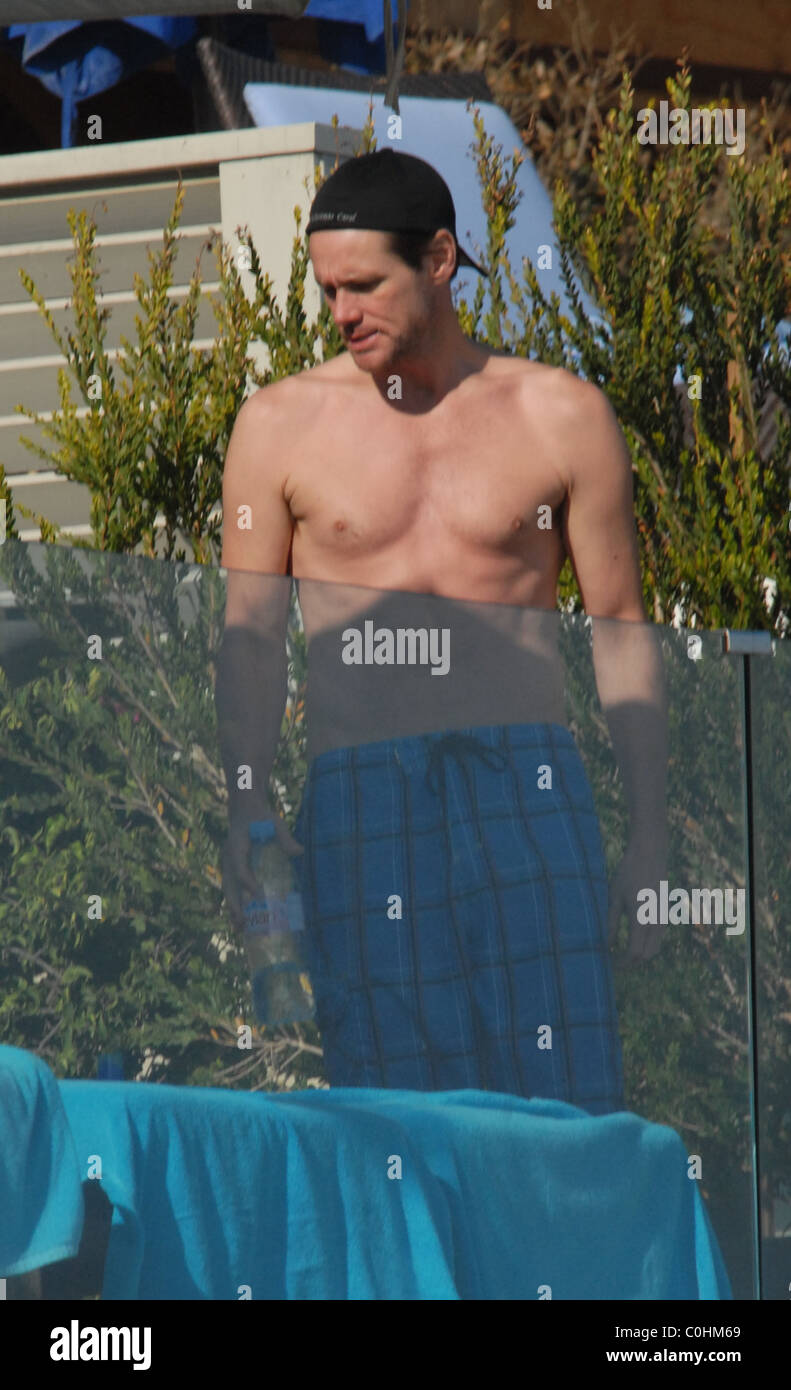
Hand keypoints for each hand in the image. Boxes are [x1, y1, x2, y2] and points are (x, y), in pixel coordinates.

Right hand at [221, 805, 303, 936]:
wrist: (244, 812)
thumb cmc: (261, 817)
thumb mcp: (275, 821)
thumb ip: (285, 836)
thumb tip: (299, 852)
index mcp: (236, 846)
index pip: (240, 868)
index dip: (248, 882)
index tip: (259, 896)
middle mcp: (228, 858)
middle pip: (228, 885)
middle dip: (234, 905)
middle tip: (243, 921)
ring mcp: (227, 866)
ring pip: (228, 891)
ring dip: (233, 910)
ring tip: (240, 929)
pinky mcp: (232, 871)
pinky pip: (232, 890)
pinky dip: (236, 905)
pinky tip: (243, 921)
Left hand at [607, 834, 668, 966]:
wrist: (650, 854)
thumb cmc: (628, 873)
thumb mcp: (614, 897)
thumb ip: (611, 923)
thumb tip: (606, 945)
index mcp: (642, 919)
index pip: (635, 953)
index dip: (622, 963)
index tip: (609, 964)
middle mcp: (656, 922)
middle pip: (647, 955)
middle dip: (631, 962)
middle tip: (613, 961)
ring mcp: (663, 918)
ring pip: (654, 948)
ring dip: (639, 954)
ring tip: (620, 951)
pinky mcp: (665, 913)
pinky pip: (657, 937)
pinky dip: (646, 944)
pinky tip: (631, 938)